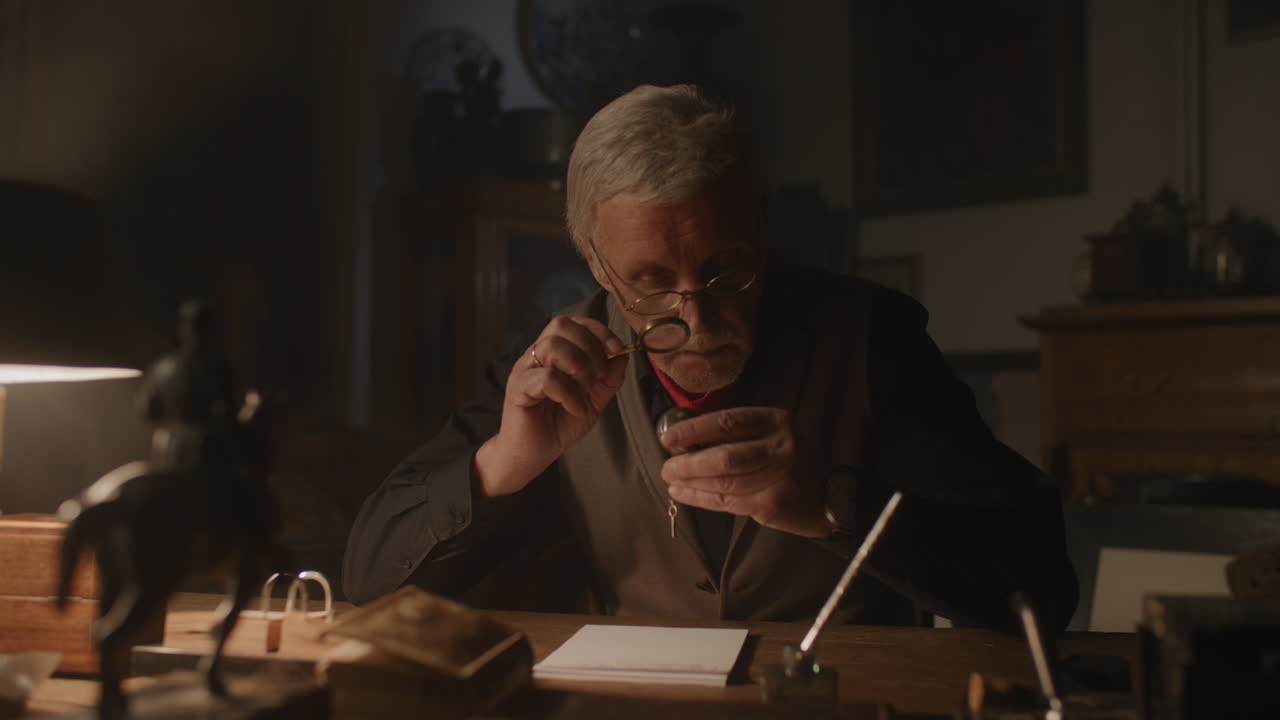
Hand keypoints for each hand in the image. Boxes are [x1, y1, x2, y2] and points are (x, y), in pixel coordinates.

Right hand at [475, 316, 626, 496]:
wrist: (533, 454)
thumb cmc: (559, 424)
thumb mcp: (593, 400)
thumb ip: (608, 379)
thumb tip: (623, 355)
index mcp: (554, 352)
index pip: (574, 322)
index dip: (598, 330)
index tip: (616, 349)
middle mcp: (537, 355)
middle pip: (561, 325)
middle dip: (590, 347)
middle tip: (598, 376)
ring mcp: (525, 369)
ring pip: (552, 346)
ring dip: (579, 368)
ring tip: (584, 392)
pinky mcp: (518, 388)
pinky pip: (546, 378)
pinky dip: (568, 394)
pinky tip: (574, 408)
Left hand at [658, 407, 829, 537]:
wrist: (826, 495)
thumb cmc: (788, 461)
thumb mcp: (771, 435)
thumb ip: (737, 434)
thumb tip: (685, 439)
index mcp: (776, 421)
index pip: (728, 422)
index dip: (694, 430)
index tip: (668, 438)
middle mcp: (780, 446)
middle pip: (725, 456)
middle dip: (690, 463)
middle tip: (667, 466)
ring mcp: (778, 476)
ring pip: (724, 482)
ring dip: (691, 483)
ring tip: (671, 480)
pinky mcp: (771, 503)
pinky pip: (727, 501)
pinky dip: (700, 498)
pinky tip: (683, 494)